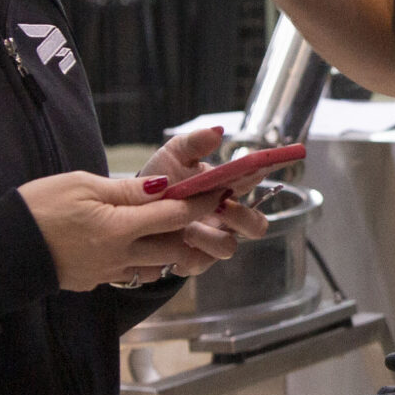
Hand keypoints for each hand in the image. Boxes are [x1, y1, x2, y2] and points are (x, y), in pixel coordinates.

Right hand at [16, 171, 221, 291]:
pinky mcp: (96, 281)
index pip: (176, 215)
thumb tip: (164, 187)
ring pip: (158, 264)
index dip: (202, 201)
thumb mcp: (81, 185)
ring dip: (172, 248)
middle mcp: (120, 256)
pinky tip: (142, 243)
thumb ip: (126, 190)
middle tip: (208, 212)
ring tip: (177, 227)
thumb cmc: (37, 209)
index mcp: (118, 228)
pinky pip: (133, 272)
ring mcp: (108, 272)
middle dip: (197, 231)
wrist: (2, 249)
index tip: (219, 188)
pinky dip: (146, 259)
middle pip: (176, 247)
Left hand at [137, 124, 274, 277]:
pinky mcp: (194, 259)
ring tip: (187, 229)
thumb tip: (217, 131)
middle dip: (242, 217)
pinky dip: (186, 254)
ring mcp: (212, 240)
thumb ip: (194, 143)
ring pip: (229, 247)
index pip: (256, 181)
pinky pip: (200, 263)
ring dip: (210, 238)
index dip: (264, 173)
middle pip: (256, 225)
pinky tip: (171, 244)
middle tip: (221, 206)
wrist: (130, 210)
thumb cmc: (160, 181)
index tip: (260, 167)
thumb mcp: (173, 156)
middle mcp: (226, 217)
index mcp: (227, 188)